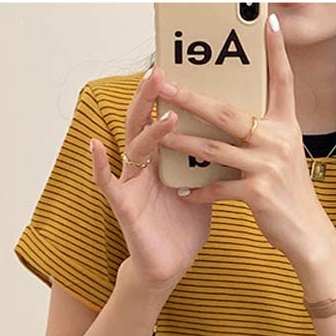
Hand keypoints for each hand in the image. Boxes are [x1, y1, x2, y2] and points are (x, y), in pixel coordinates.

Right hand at [89, 64, 212, 290]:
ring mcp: (132, 184)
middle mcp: (144, 165)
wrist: (170, 267)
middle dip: (150, 97)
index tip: (181, 68)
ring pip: (133, 147)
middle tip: (161, 71)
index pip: (164, 118)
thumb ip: (211, 162)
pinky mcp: (123, 207)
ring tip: (165, 115)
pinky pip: (106, 183)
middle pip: (144, 122)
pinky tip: (96, 147)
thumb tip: (239, 136)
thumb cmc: (183, 228)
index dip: (170, 96)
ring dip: (146, 129)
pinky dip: (99, 165)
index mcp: (164, 159)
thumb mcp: (204, 188)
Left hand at [155, 12, 333, 267]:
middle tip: (165, 85)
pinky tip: (183, 191)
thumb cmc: (289, 193)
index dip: (276, 51)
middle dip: (192, 98)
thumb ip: (265, 133)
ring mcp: (269, 166)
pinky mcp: (259, 193)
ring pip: (215, 148)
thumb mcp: (284, 155)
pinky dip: (199, 190)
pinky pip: (219, 187)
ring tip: (159, 134)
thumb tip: (231, 114)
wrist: (307, 233)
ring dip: (183, 141)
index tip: (268, 21)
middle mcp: (279, 141)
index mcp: (287, 126)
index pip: (282, 81)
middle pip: (227, 112)